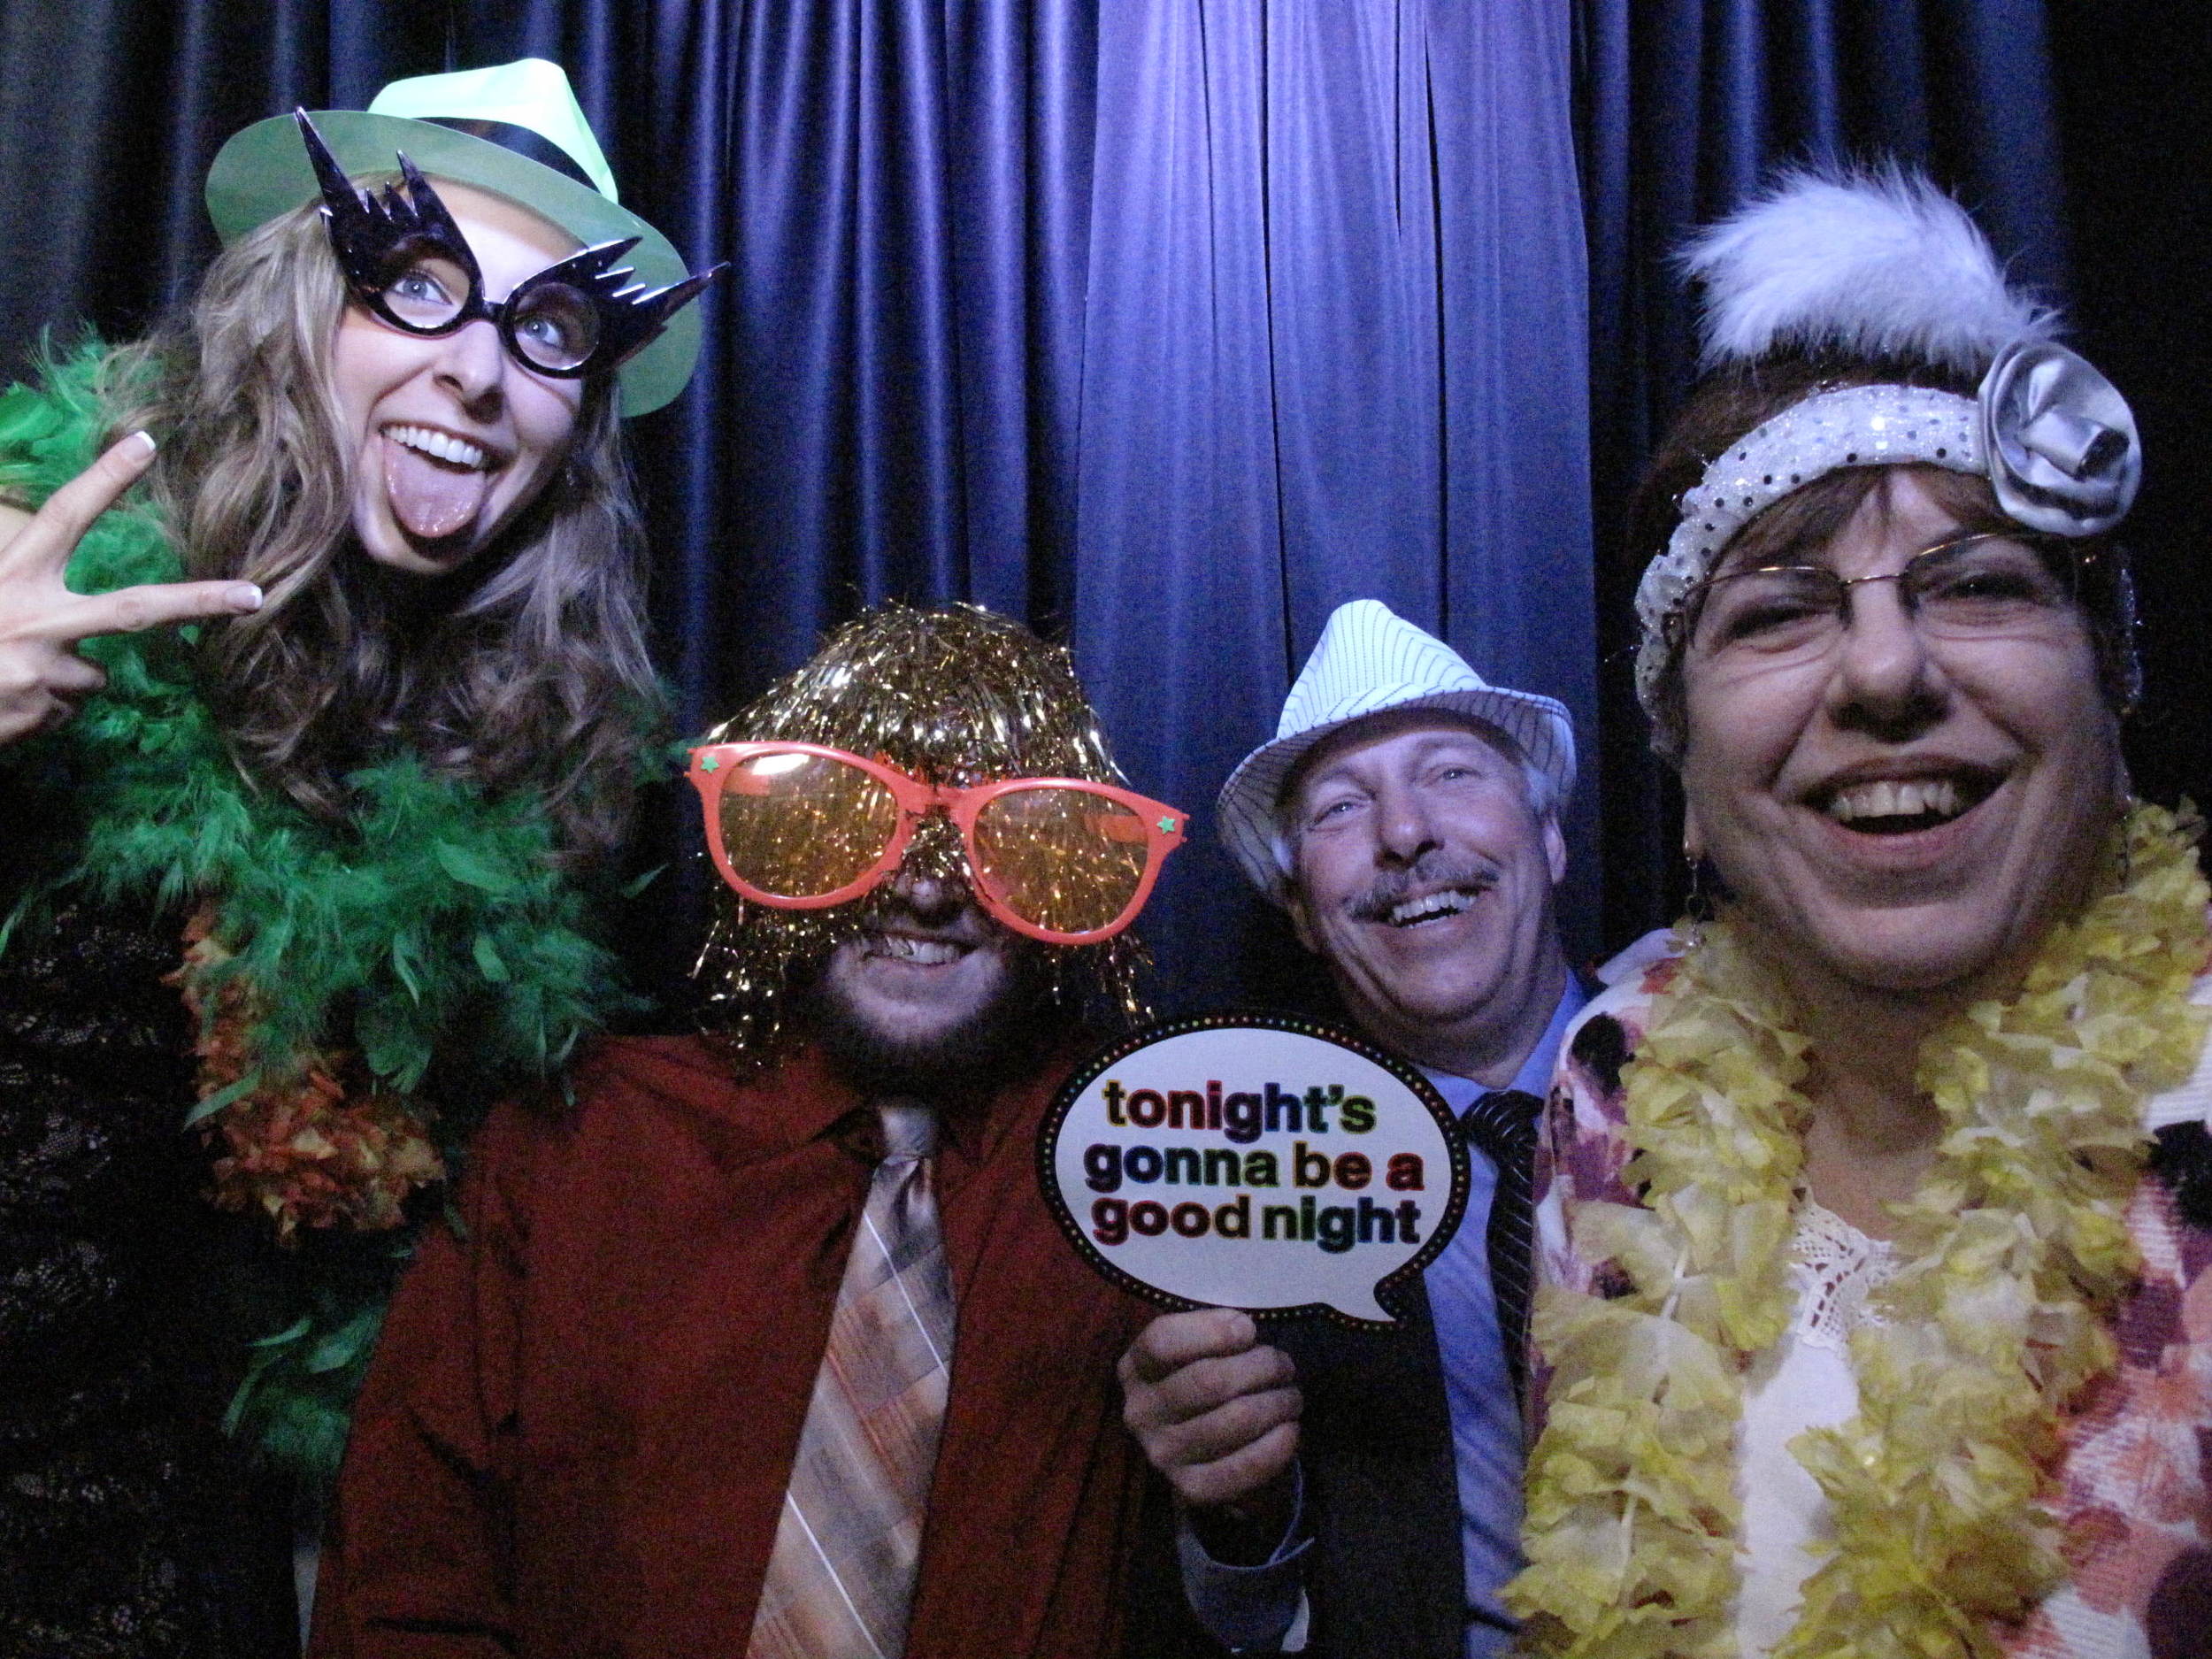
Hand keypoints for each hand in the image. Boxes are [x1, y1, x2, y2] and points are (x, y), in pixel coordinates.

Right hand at [0, 431, 261, 745]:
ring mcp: (41, 670)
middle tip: (254, 596)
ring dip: (64, 678)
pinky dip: (45, 706)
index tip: (146, 444)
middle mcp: (34, 618)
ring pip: (93, 675)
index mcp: (11, 574)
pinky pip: (67, 708)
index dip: (104, 479)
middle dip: (200, 601)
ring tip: (9, 676)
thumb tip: (69, 593)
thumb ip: (23, 582)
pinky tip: (6, 701)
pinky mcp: (41, 711)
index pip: (64, 515)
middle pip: (136, 609)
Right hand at [1120, 1307, 1301, 1533]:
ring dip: (1277, 1403)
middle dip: (1262, 1367)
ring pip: (1235, 1420)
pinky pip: (1243, 1467)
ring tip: (1291, 1396)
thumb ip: (1212, 1331)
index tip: (1249, 1329)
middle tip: (1284, 1366)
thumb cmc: (1204, 1378)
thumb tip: (1243, 1330)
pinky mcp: (1191, 1488)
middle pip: (1209, 1380)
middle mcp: (1141, 1412)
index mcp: (1135, 1367)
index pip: (1163, 1341)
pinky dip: (1276, 1446)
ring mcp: (1162, 1454)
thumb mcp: (1195, 1345)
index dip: (1213, 1331)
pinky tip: (1290, 1429)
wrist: (1203, 1447)